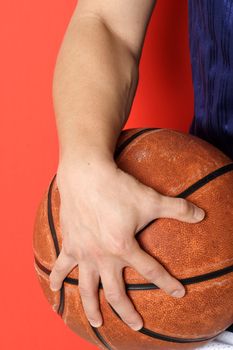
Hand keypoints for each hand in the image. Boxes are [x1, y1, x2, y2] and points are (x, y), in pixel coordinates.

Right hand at [49, 159, 204, 330]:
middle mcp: (103, 256)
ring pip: (87, 288)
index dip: (168, 283)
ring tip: (97, 323)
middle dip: (128, 312)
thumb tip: (202, 214)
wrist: (86, 175)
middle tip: (137, 325)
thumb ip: (178, 208)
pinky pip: (61, 266)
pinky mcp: (70, 244)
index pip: (151, 271)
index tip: (179, 293)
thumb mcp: (151, 199)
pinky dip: (57, 279)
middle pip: (117, 292)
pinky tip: (55, 290)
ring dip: (92, 308)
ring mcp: (84, 253)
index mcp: (123, 247)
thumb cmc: (118, 187)